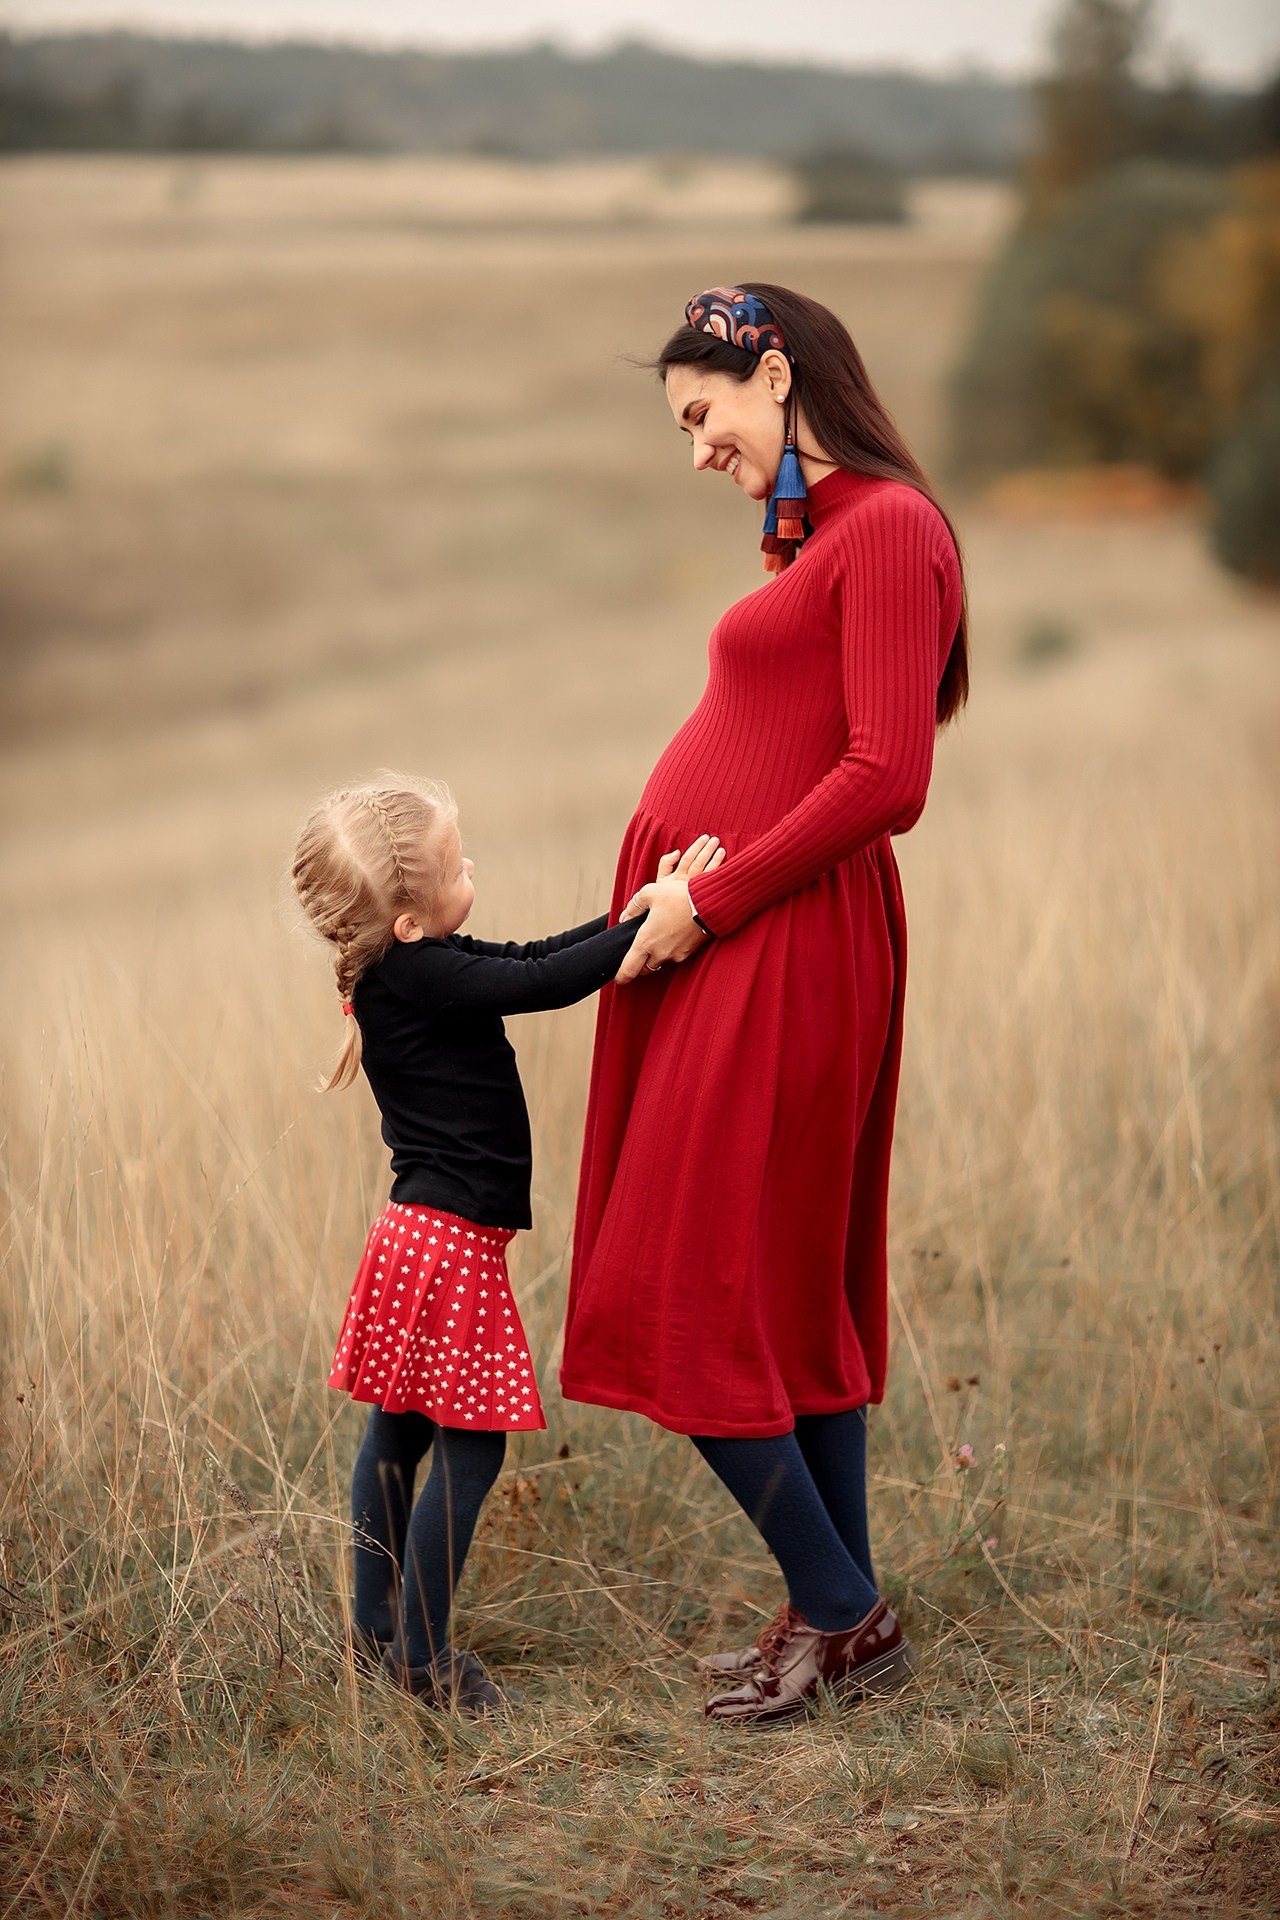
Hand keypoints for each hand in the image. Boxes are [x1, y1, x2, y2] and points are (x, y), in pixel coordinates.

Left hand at [615, 835, 724, 984]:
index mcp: (645, 942)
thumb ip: (633, 907)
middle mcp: (659, 953)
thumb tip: (624, 917)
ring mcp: (676, 955)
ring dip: (656, 956)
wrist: (710, 903)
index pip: (628, 969)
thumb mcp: (649, 893)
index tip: (618, 978)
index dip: (621, 977)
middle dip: (639, 964)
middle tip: (638, 954)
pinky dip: (671, 950)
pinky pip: (674, 956)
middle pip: (644, 969)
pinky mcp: (689, 953)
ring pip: (660, 962)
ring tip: (658, 938)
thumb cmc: (678, 897)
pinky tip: (673, 935)